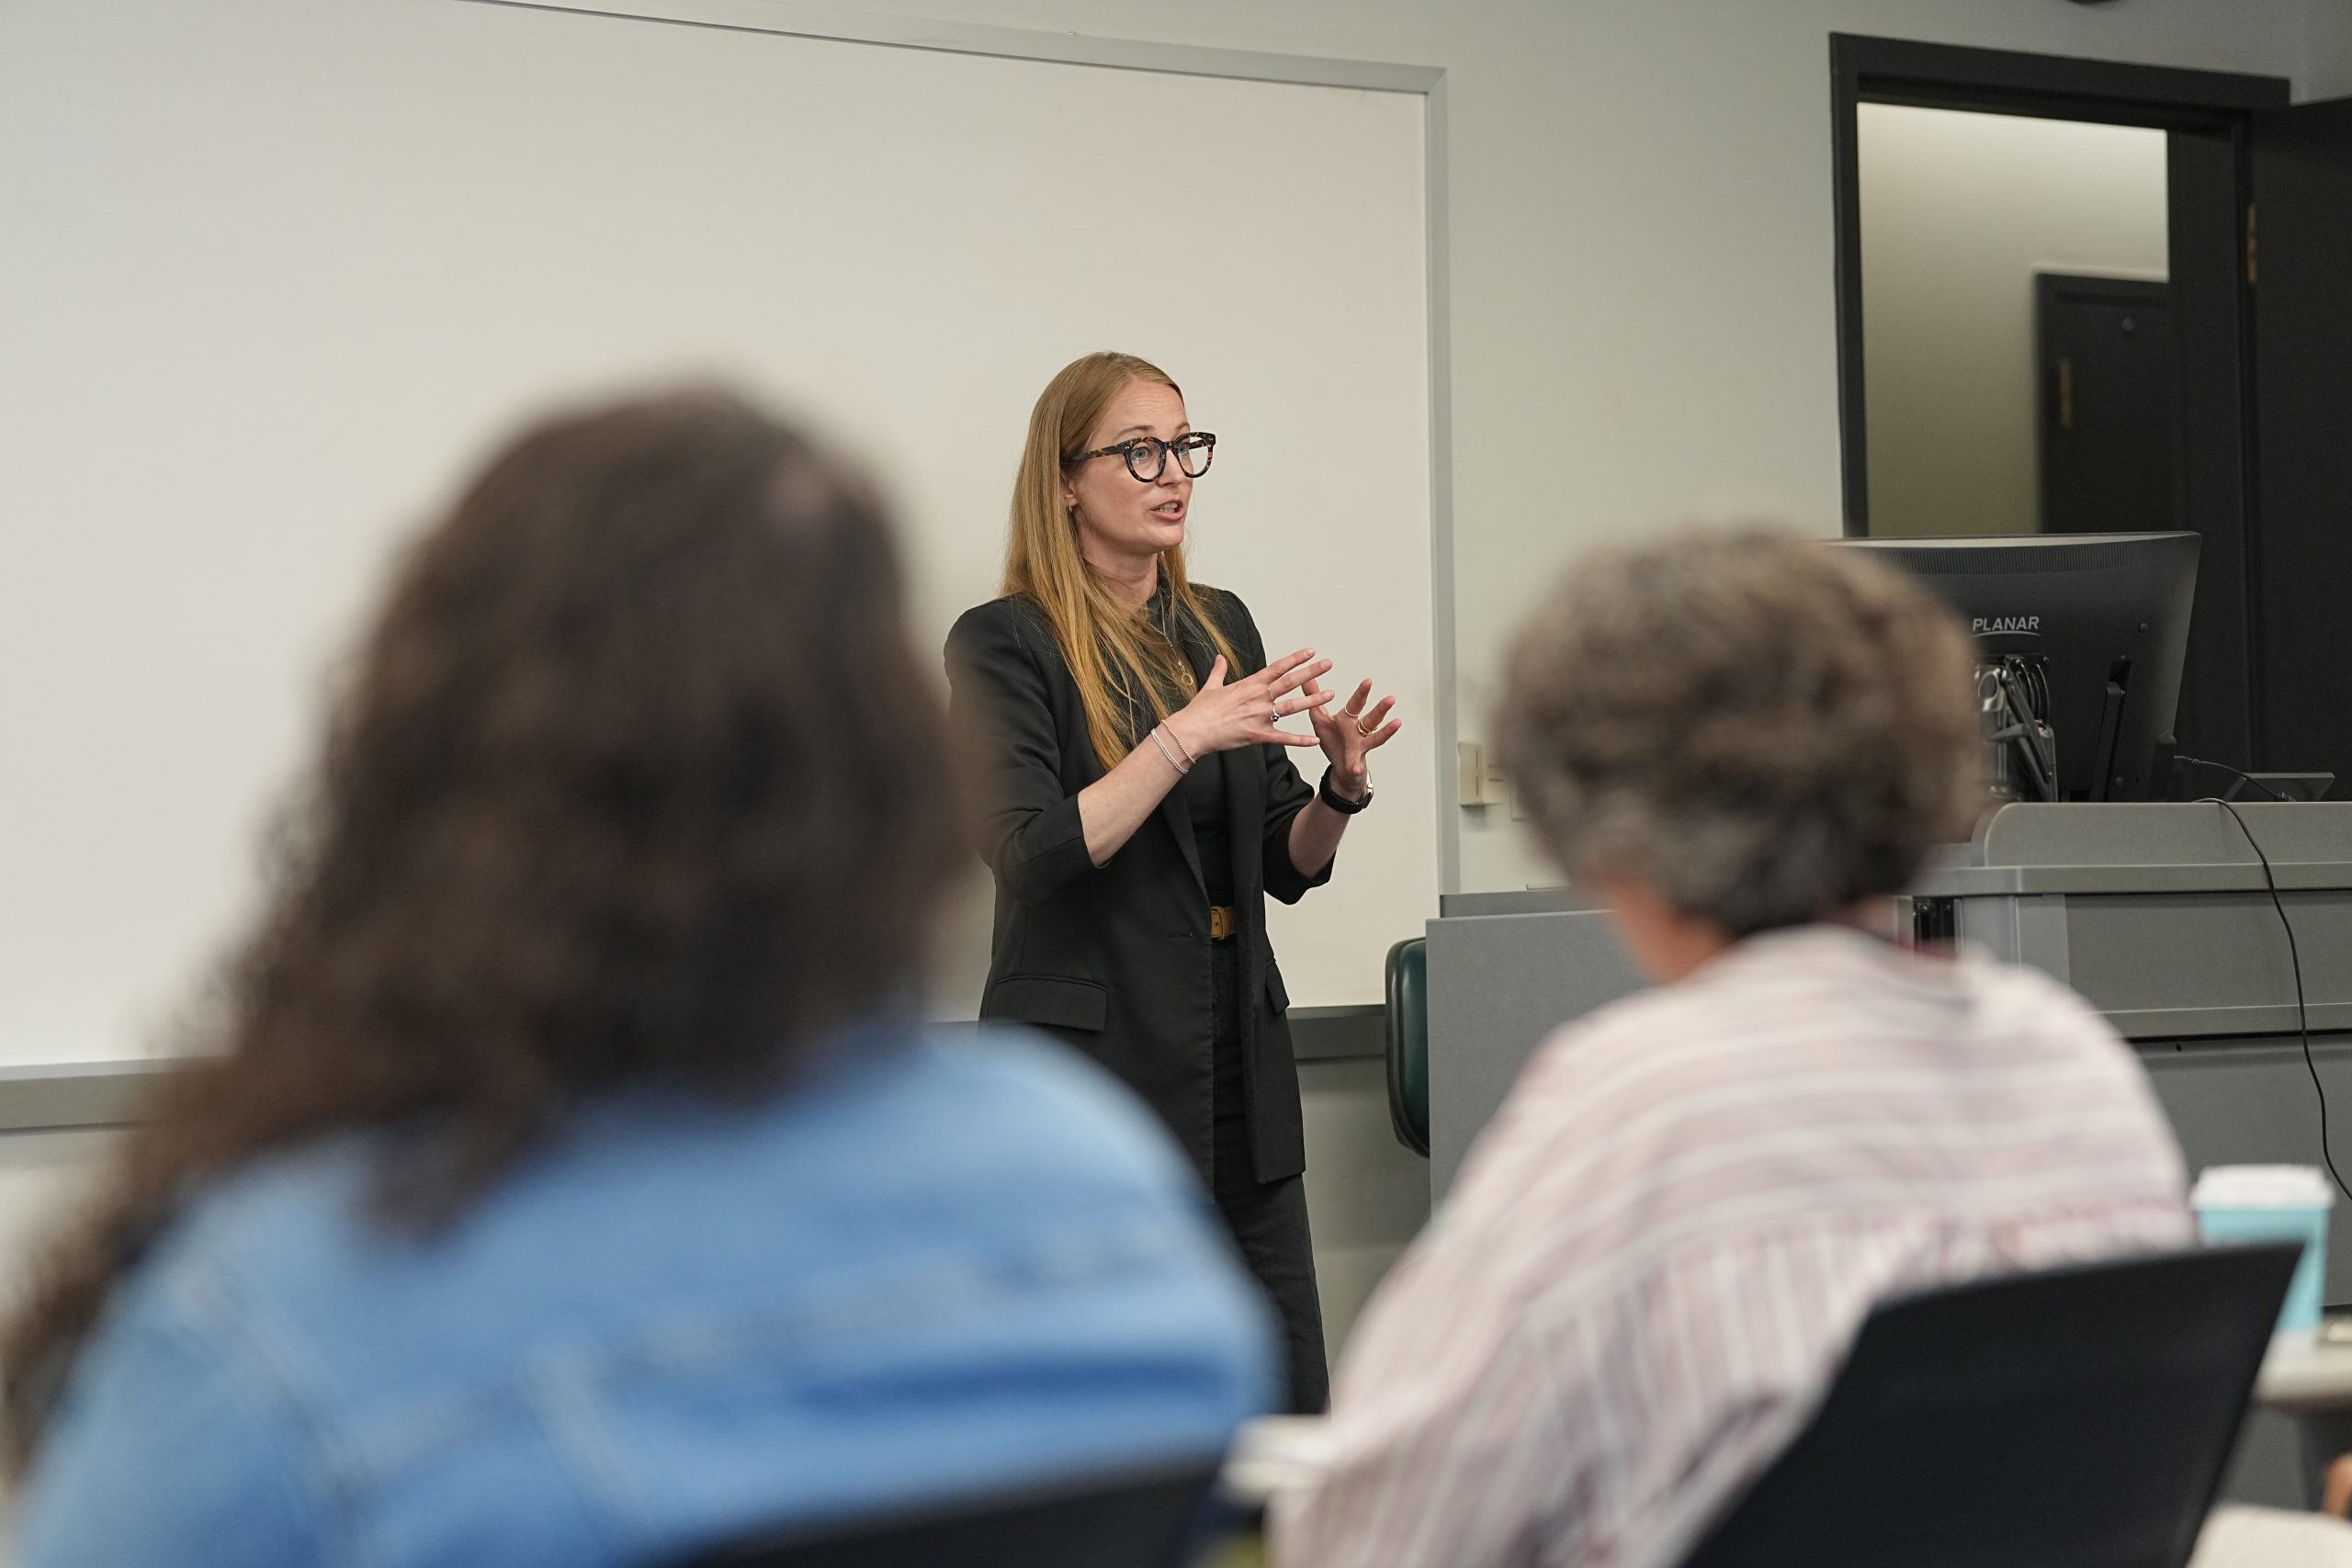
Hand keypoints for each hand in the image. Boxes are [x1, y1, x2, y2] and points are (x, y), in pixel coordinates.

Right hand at [1164, 649, 1332, 756]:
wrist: (1193, 730)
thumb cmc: (1200, 711)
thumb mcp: (1211, 686)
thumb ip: (1218, 671)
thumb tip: (1219, 658)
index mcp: (1249, 684)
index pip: (1278, 667)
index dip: (1296, 658)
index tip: (1310, 651)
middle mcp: (1258, 697)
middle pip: (1290, 681)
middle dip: (1311, 672)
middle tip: (1328, 664)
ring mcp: (1260, 716)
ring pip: (1292, 706)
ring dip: (1312, 700)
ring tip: (1330, 694)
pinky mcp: (1258, 735)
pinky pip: (1283, 737)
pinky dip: (1300, 740)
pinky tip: (1315, 740)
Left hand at [1305, 677, 1400, 796]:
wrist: (1339, 767)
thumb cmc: (1332, 740)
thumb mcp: (1320, 718)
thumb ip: (1313, 698)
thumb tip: (1305, 677)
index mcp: (1348, 718)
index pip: (1357, 703)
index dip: (1363, 693)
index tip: (1369, 681)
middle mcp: (1358, 731)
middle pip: (1372, 718)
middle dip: (1381, 709)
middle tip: (1391, 699)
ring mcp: (1360, 746)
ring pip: (1376, 738)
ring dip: (1386, 732)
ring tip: (1397, 723)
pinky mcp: (1355, 762)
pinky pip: (1356, 765)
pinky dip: (1355, 767)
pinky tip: (1355, 769)